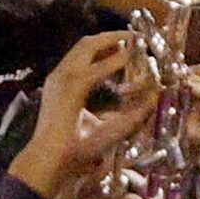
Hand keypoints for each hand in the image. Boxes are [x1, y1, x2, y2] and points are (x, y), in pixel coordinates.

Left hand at [8, 32, 157, 196]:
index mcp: (76, 85)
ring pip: (80, 48)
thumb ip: (134, 118)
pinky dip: (91, 54)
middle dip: (112, 38)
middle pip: (89, 44)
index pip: (106, 62)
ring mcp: (56, 77)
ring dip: (101, 44)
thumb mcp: (108, 137)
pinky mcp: (53, 82)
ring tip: (123, 47)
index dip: (128, 56)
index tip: (145, 52)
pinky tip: (105, 62)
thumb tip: (154, 97)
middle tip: (135, 38)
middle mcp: (64, 75)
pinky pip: (74, 58)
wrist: (44, 160)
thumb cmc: (75, 152)